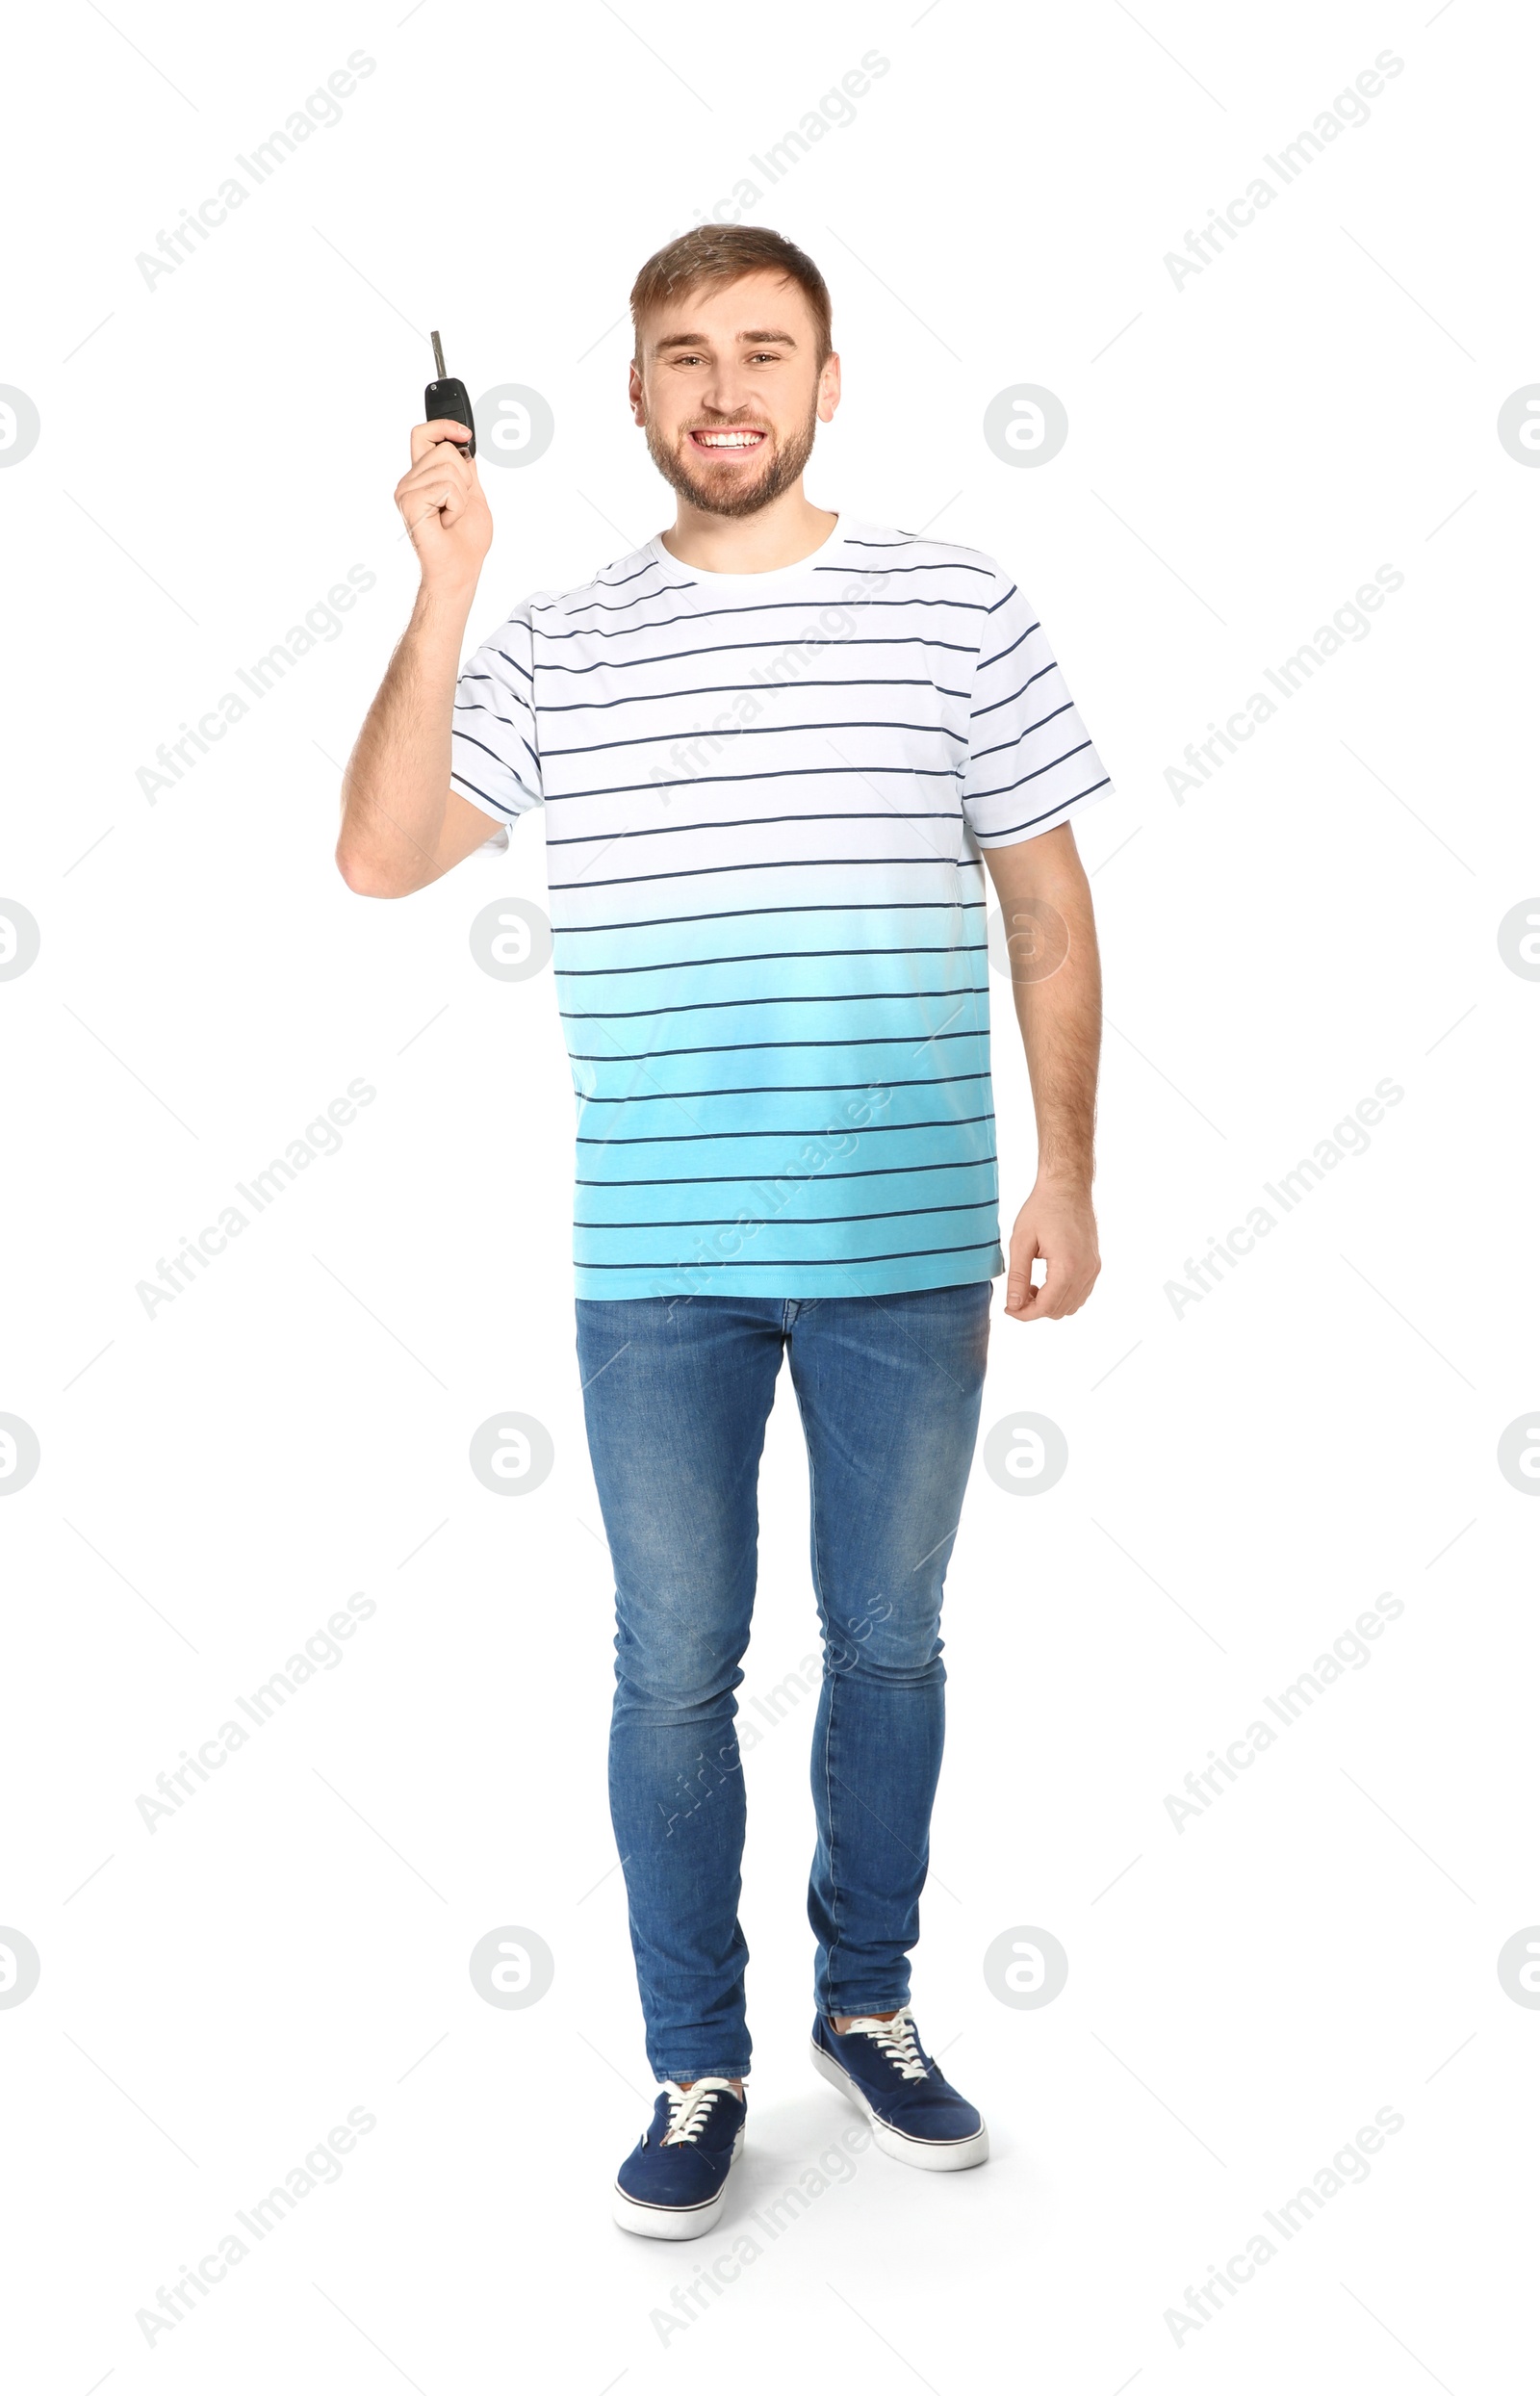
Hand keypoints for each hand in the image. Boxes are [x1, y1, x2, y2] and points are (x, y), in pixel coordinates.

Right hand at [394, 419, 491, 593]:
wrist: (459, 569)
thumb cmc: (465, 541)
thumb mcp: (473, 494)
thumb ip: (465, 468)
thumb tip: (462, 444)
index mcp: (423, 477)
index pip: (423, 434)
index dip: (443, 425)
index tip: (465, 433)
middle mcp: (410, 481)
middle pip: (444, 448)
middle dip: (464, 477)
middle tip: (456, 507)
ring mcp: (406, 490)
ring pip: (448, 465)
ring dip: (461, 495)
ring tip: (451, 516)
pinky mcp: (409, 501)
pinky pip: (446, 486)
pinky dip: (456, 505)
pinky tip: (446, 521)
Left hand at [1004, 1175, 1099, 1321]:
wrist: (1067, 1187)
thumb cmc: (1042, 1208)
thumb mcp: (1021, 1242)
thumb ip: (1017, 1277)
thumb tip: (1014, 1305)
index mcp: (1067, 1267)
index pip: (1045, 1307)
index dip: (1024, 1314)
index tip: (1008, 1309)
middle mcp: (1086, 1271)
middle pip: (1059, 1311)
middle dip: (1035, 1309)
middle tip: (1016, 1294)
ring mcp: (1093, 1268)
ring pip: (1072, 1306)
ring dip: (1050, 1304)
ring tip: (1030, 1286)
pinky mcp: (1095, 1264)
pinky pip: (1081, 1294)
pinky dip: (1063, 1296)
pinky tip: (1046, 1281)